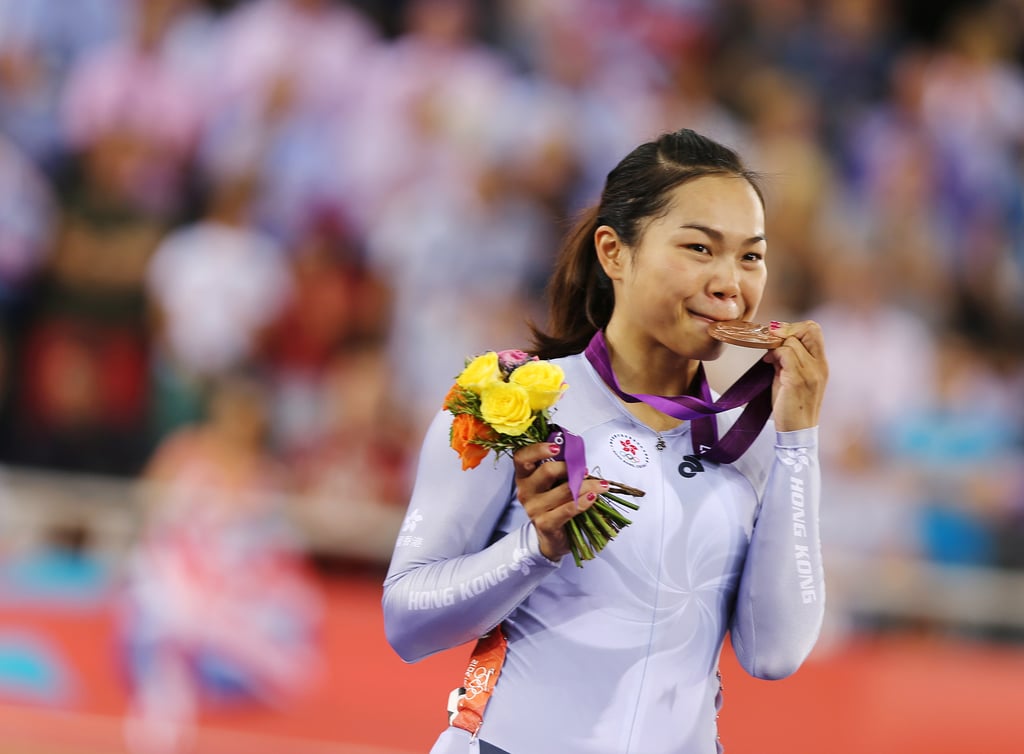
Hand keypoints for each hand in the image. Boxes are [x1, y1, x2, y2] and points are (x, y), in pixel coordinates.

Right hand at [512, 442, 607, 561]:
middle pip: (546, 471)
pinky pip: (567, 509)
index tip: (556, 447)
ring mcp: (533, 509)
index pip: (521, 458)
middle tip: (586, 469)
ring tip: (601, 484)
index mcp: (524, 477)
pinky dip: (583, 502)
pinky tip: (593, 497)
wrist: (551, 537)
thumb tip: (578, 454)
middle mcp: (525, 491)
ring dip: (586, 485)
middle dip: (571, 467)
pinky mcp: (545, 524)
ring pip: (563, 490)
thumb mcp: (552, 484)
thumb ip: (559, 468)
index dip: (537, 450)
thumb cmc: (554, 504)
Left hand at [762, 320, 827, 431]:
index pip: (814, 329)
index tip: (778, 339)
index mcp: (821, 363)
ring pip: (791, 341)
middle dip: (787, 330)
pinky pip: (786, 354)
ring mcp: (811, 372)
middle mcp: (820, 365)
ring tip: (769, 360)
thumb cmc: (792, 406)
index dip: (794, 328)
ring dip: (776, 346)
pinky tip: (767, 363)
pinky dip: (774, 354)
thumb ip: (787, 359)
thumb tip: (774, 344)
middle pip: (809, 329)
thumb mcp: (791, 377)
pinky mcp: (797, 380)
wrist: (797, 431)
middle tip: (772, 343)